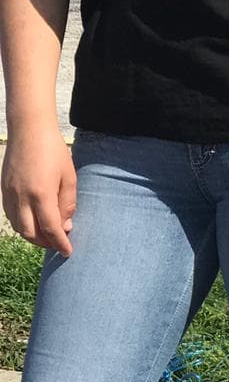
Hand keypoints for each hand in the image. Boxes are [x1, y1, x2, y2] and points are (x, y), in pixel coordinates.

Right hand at [2, 132, 75, 255]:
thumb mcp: (68, 178)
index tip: (68, 252)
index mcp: (41, 194)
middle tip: (58, 243)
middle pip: (30, 233)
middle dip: (45, 243)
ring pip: (17, 226)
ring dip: (32, 236)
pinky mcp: (3, 188)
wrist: (28, 128)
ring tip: (47, 235)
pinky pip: (9, 215)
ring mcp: (9, 193)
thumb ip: (67, 204)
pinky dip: (21, 224)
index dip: (60, 244)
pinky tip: (32, 222)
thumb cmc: (54, 151)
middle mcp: (21, 196)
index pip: (51, 229)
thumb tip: (65, 226)